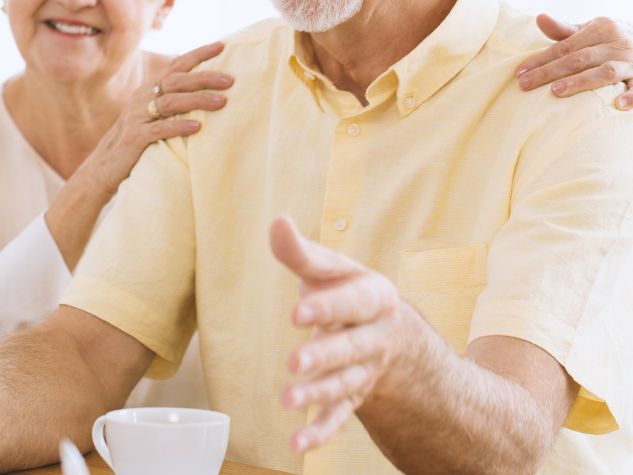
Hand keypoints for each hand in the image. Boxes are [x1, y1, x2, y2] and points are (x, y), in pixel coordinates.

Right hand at [83, 41, 231, 197]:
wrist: (103, 167)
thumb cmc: (135, 141)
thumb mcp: (151, 116)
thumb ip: (171, 103)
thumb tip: (207, 93)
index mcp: (148, 90)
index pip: (175, 65)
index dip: (198, 54)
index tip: (221, 45)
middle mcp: (142, 98)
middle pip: (176, 81)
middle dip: (204, 77)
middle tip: (230, 79)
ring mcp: (137, 117)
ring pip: (170, 101)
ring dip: (198, 100)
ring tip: (221, 102)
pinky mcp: (135, 138)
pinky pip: (160, 129)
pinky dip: (180, 126)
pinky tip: (198, 127)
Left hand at [269, 217, 422, 453]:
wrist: (389, 333)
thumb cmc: (346, 292)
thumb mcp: (330, 270)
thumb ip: (300, 252)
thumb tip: (277, 221)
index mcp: (374, 298)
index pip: (352, 303)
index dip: (327, 307)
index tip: (297, 312)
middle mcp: (376, 337)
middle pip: (351, 349)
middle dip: (325, 356)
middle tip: (295, 362)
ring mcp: (366, 370)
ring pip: (345, 385)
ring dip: (318, 394)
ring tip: (288, 401)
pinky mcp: (353, 396)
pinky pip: (340, 417)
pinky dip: (320, 432)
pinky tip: (297, 444)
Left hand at [517, 14, 632, 109]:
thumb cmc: (612, 39)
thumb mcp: (592, 29)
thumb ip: (565, 30)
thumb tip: (539, 18)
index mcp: (602, 28)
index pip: (565, 46)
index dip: (541, 59)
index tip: (519, 73)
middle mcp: (617, 43)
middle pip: (579, 59)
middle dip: (550, 72)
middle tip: (525, 85)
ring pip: (605, 72)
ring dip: (581, 82)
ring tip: (557, 91)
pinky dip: (631, 95)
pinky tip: (618, 105)